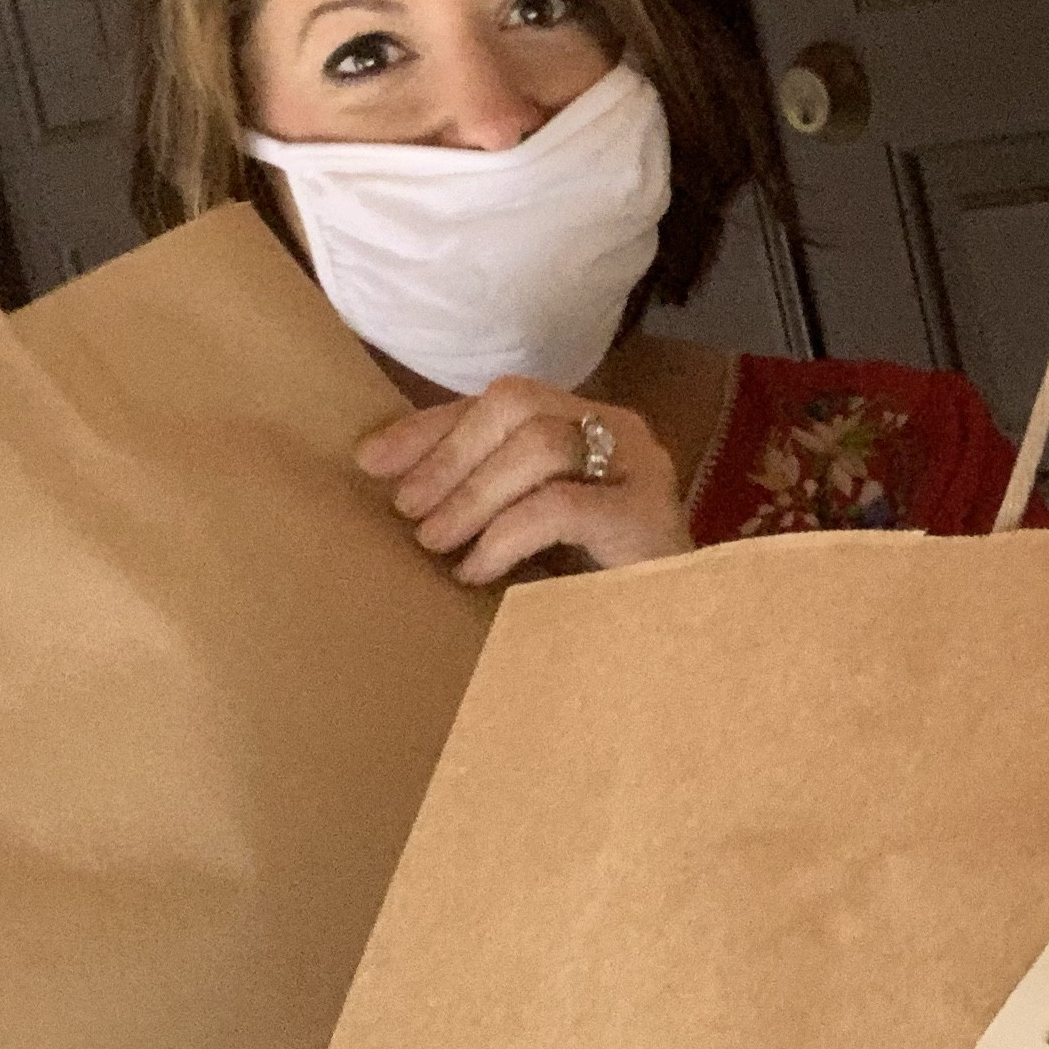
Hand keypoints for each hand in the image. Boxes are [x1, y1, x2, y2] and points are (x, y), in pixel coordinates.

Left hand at [355, 380, 691, 584]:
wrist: (677, 646)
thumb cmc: (594, 593)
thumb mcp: (529, 535)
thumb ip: (486, 500)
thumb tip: (398, 487)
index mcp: (587, 426)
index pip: (501, 401)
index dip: (432, 427)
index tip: (372, 461)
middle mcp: (618, 431)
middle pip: (518, 401)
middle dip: (449, 453)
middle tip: (408, 510)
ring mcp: (640, 468)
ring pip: (540, 445)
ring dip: (471, 494)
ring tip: (437, 541)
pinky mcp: (648, 517)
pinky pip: (560, 505)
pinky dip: (504, 535)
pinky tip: (477, 570)